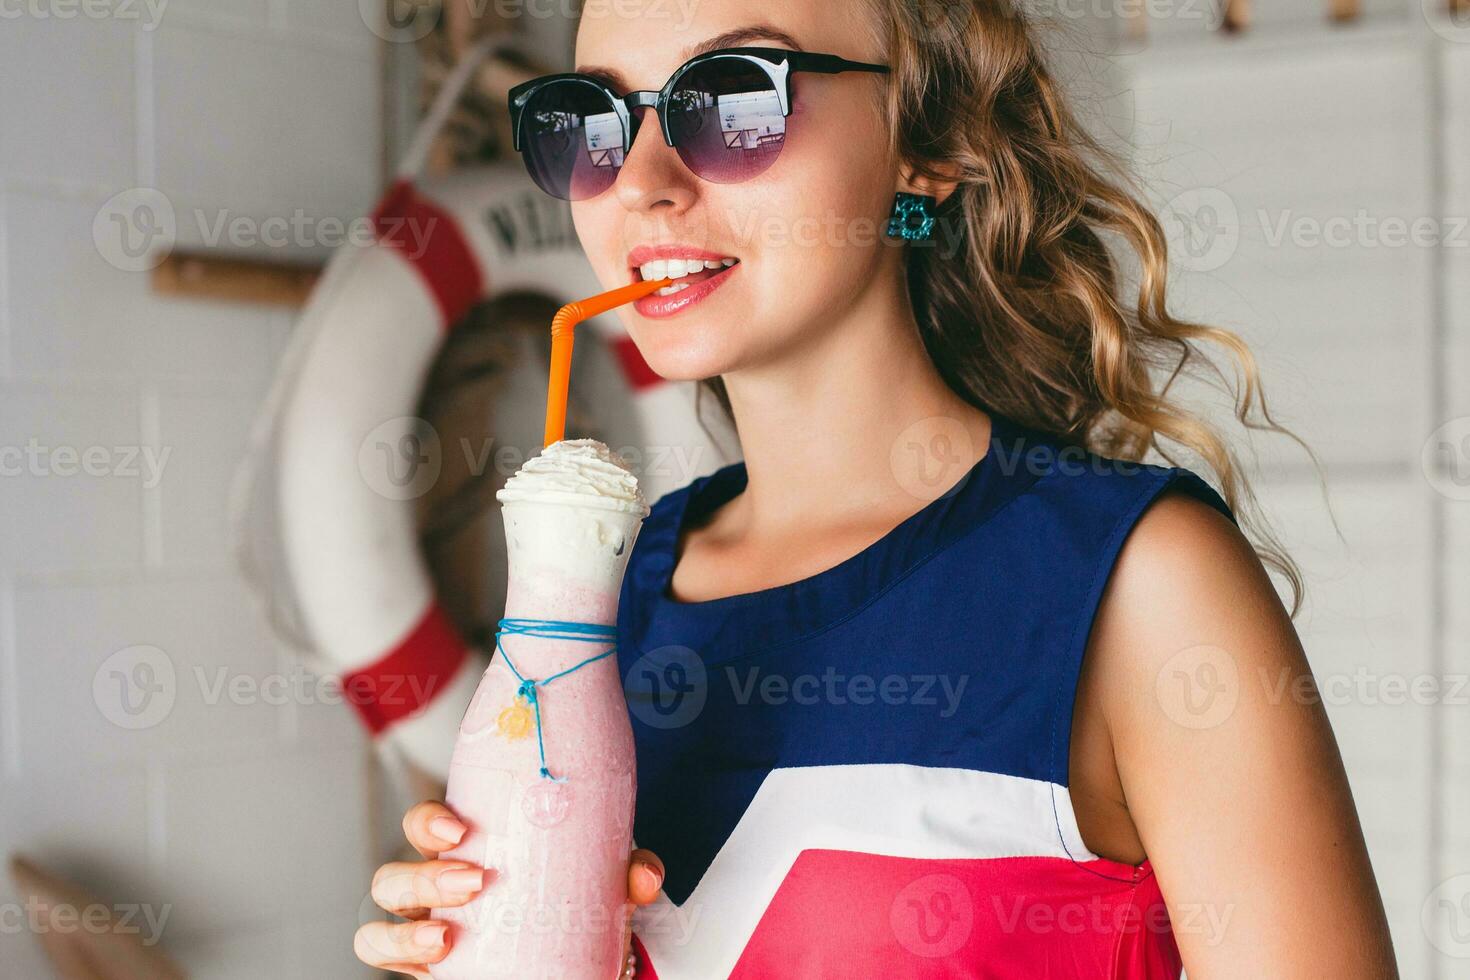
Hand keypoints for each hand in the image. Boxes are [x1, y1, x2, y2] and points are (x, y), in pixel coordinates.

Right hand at [353, 799, 665, 978]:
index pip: (427, 822)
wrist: (575, 951)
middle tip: (473, 880)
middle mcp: (434, 883)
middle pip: (396, 871)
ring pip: (381, 917)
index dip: (430, 820)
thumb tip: (642, 876)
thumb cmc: (569, 893)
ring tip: (444, 937)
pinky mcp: (423, 962)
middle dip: (425, 875)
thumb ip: (623, 870)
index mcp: (468, 847)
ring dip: (403, 927)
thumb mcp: (598, 877)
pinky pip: (387, 954)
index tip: (461, 829)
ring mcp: (424, 923)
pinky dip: (397, 954)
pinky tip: (433, 960)